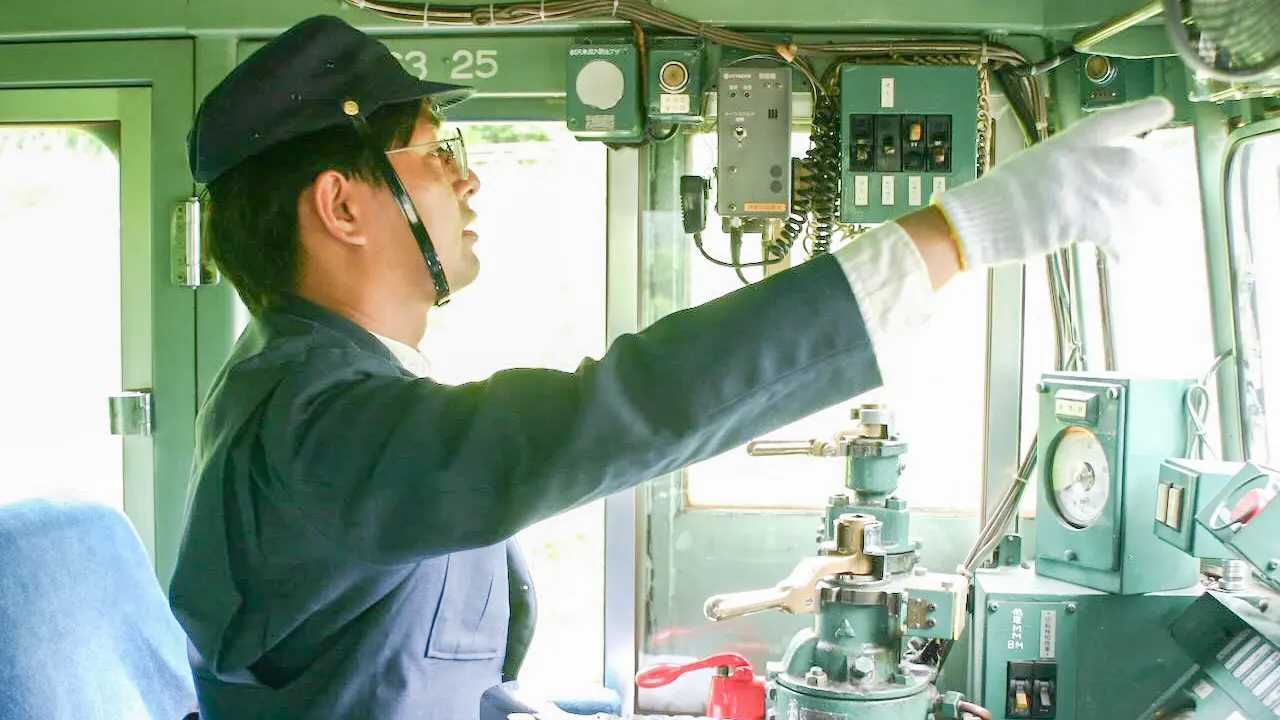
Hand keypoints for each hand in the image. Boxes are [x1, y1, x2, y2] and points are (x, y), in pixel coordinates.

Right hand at [934, 95, 1174, 268]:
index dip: (1141, 114)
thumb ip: (1064, 168)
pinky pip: (1115, 234)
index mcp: (1066, 143)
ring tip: (1139, 237)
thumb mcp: (1031, 167)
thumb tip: (1085, 180)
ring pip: (1129, 202)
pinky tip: (1123, 257)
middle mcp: (1081, 160)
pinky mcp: (1080, 219)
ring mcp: (1083, 189)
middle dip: (1155, 179)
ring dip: (1137, 222)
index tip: (1164, 109)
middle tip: (1163, 196)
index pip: (1112, 120)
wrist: (978, 218)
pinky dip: (1123, 248)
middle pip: (1135, 162)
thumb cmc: (995, 197)